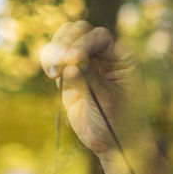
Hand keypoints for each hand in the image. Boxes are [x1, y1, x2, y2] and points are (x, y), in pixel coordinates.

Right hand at [40, 21, 153, 157]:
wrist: (114, 142)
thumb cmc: (120, 121)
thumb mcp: (107, 101)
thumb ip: (88, 81)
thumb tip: (69, 64)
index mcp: (124, 57)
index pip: (101, 37)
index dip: (84, 43)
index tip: (70, 59)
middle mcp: (106, 55)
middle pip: (80, 31)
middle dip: (65, 43)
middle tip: (58, 65)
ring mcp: (88, 62)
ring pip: (65, 40)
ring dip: (54, 50)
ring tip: (53, 74)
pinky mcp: (71, 73)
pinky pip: (56, 57)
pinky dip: (49, 60)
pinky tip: (52, 75)